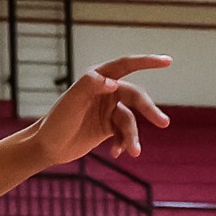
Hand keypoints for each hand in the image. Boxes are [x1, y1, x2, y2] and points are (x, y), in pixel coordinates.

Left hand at [24, 57, 172, 163]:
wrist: (47, 147)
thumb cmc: (56, 121)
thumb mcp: (71, 102)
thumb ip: (90, 86)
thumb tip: (114, 82)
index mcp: (97, 78)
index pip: (125, 66)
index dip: (147, 62)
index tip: (168, 61)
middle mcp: (106, 92)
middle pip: (135, 97)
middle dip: (149, 110)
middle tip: (163, 123)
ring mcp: (108, 110)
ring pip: (131, 120)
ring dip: (133, 137)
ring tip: (133, 153)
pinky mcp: (108, 128)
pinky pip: (124, 134)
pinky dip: (124, 144)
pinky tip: (116, 153)